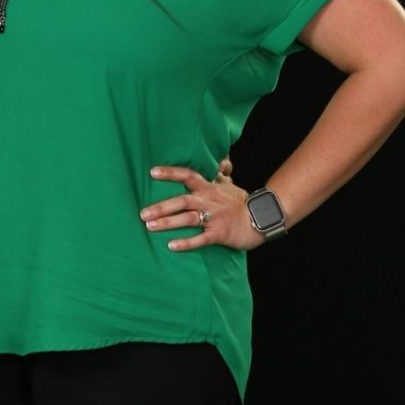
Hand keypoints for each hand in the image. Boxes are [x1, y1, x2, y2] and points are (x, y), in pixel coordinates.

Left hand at [140, 163, 262, 251]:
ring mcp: (214, 218)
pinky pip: (201, 239)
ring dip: (168, 223)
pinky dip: (187, 243)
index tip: (152, 172)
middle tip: (142, 213)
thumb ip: (220, 172)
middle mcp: (208, 201)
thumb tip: (221, 159)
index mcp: (208, 188)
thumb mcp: (229, 184)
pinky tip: (171, 246)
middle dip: (162, 207)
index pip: (188, 175)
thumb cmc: (240, 202)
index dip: (170, 173)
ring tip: (149, 227)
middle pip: (182, 201)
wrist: (261, 219)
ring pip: (188, 219)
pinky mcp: (219, 234)